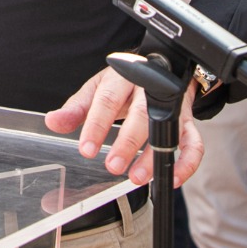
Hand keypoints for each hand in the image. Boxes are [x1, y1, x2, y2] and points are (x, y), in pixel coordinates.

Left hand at [44, 66, 202, 186]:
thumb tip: (52, 122)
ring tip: (137, 177)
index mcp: (122, 77)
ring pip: (169, 130)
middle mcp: (149, 89)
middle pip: (141, 115)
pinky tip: (171, 179)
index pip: (108, 99)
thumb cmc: (123, 85)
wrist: (160, 68)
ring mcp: (172, 105)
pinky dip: (186, 163)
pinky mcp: (188, 121)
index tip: (86, 149)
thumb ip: (76, 109)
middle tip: (113, 166)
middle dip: (127, 143)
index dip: (97, 125)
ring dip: (154, 156)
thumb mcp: (97, 90)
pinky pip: (194, 143)